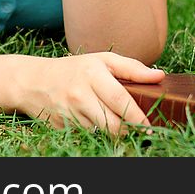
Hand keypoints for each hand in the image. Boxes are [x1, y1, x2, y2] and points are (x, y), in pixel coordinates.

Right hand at [15, 52, 164, 134]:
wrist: (34, 81)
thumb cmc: (75, 69)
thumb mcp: (102, 60)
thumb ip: (132, 68)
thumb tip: (160, 76)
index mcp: (92, 74)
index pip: (120, 100)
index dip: (137, 116)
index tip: (150, 126)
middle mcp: (80, 94)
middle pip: (112, 123)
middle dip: (128, 130)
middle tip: (139, 129)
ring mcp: (69, 112)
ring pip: (100, 131)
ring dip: (111, 131)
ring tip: (115, 120)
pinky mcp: (62, 126)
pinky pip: (87, 133)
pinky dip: (94, 130)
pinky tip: (92, 119)